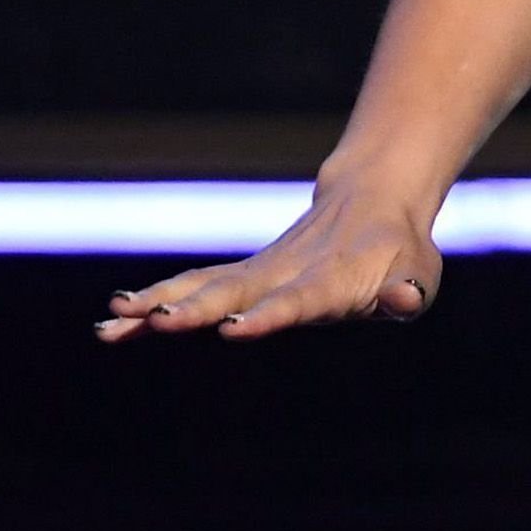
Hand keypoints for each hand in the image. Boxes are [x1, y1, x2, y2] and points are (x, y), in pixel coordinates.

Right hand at [96, 184, 443, 340]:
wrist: (373, 201)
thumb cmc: (401, 250)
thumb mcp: (420, 272)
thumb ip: (410, 290)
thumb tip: (404, 299)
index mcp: (332, 280)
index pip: (298, 300)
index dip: (267, 315)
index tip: (231, 329)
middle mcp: (286, 273)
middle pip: (234, 291)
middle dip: (193, 309)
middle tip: (153, 322)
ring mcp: (259, 272)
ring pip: (202, 287)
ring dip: (158, 306)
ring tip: (110, 324)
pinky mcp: (243, 275)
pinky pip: (194, 288)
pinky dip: (156, 304)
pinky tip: (114, 325)